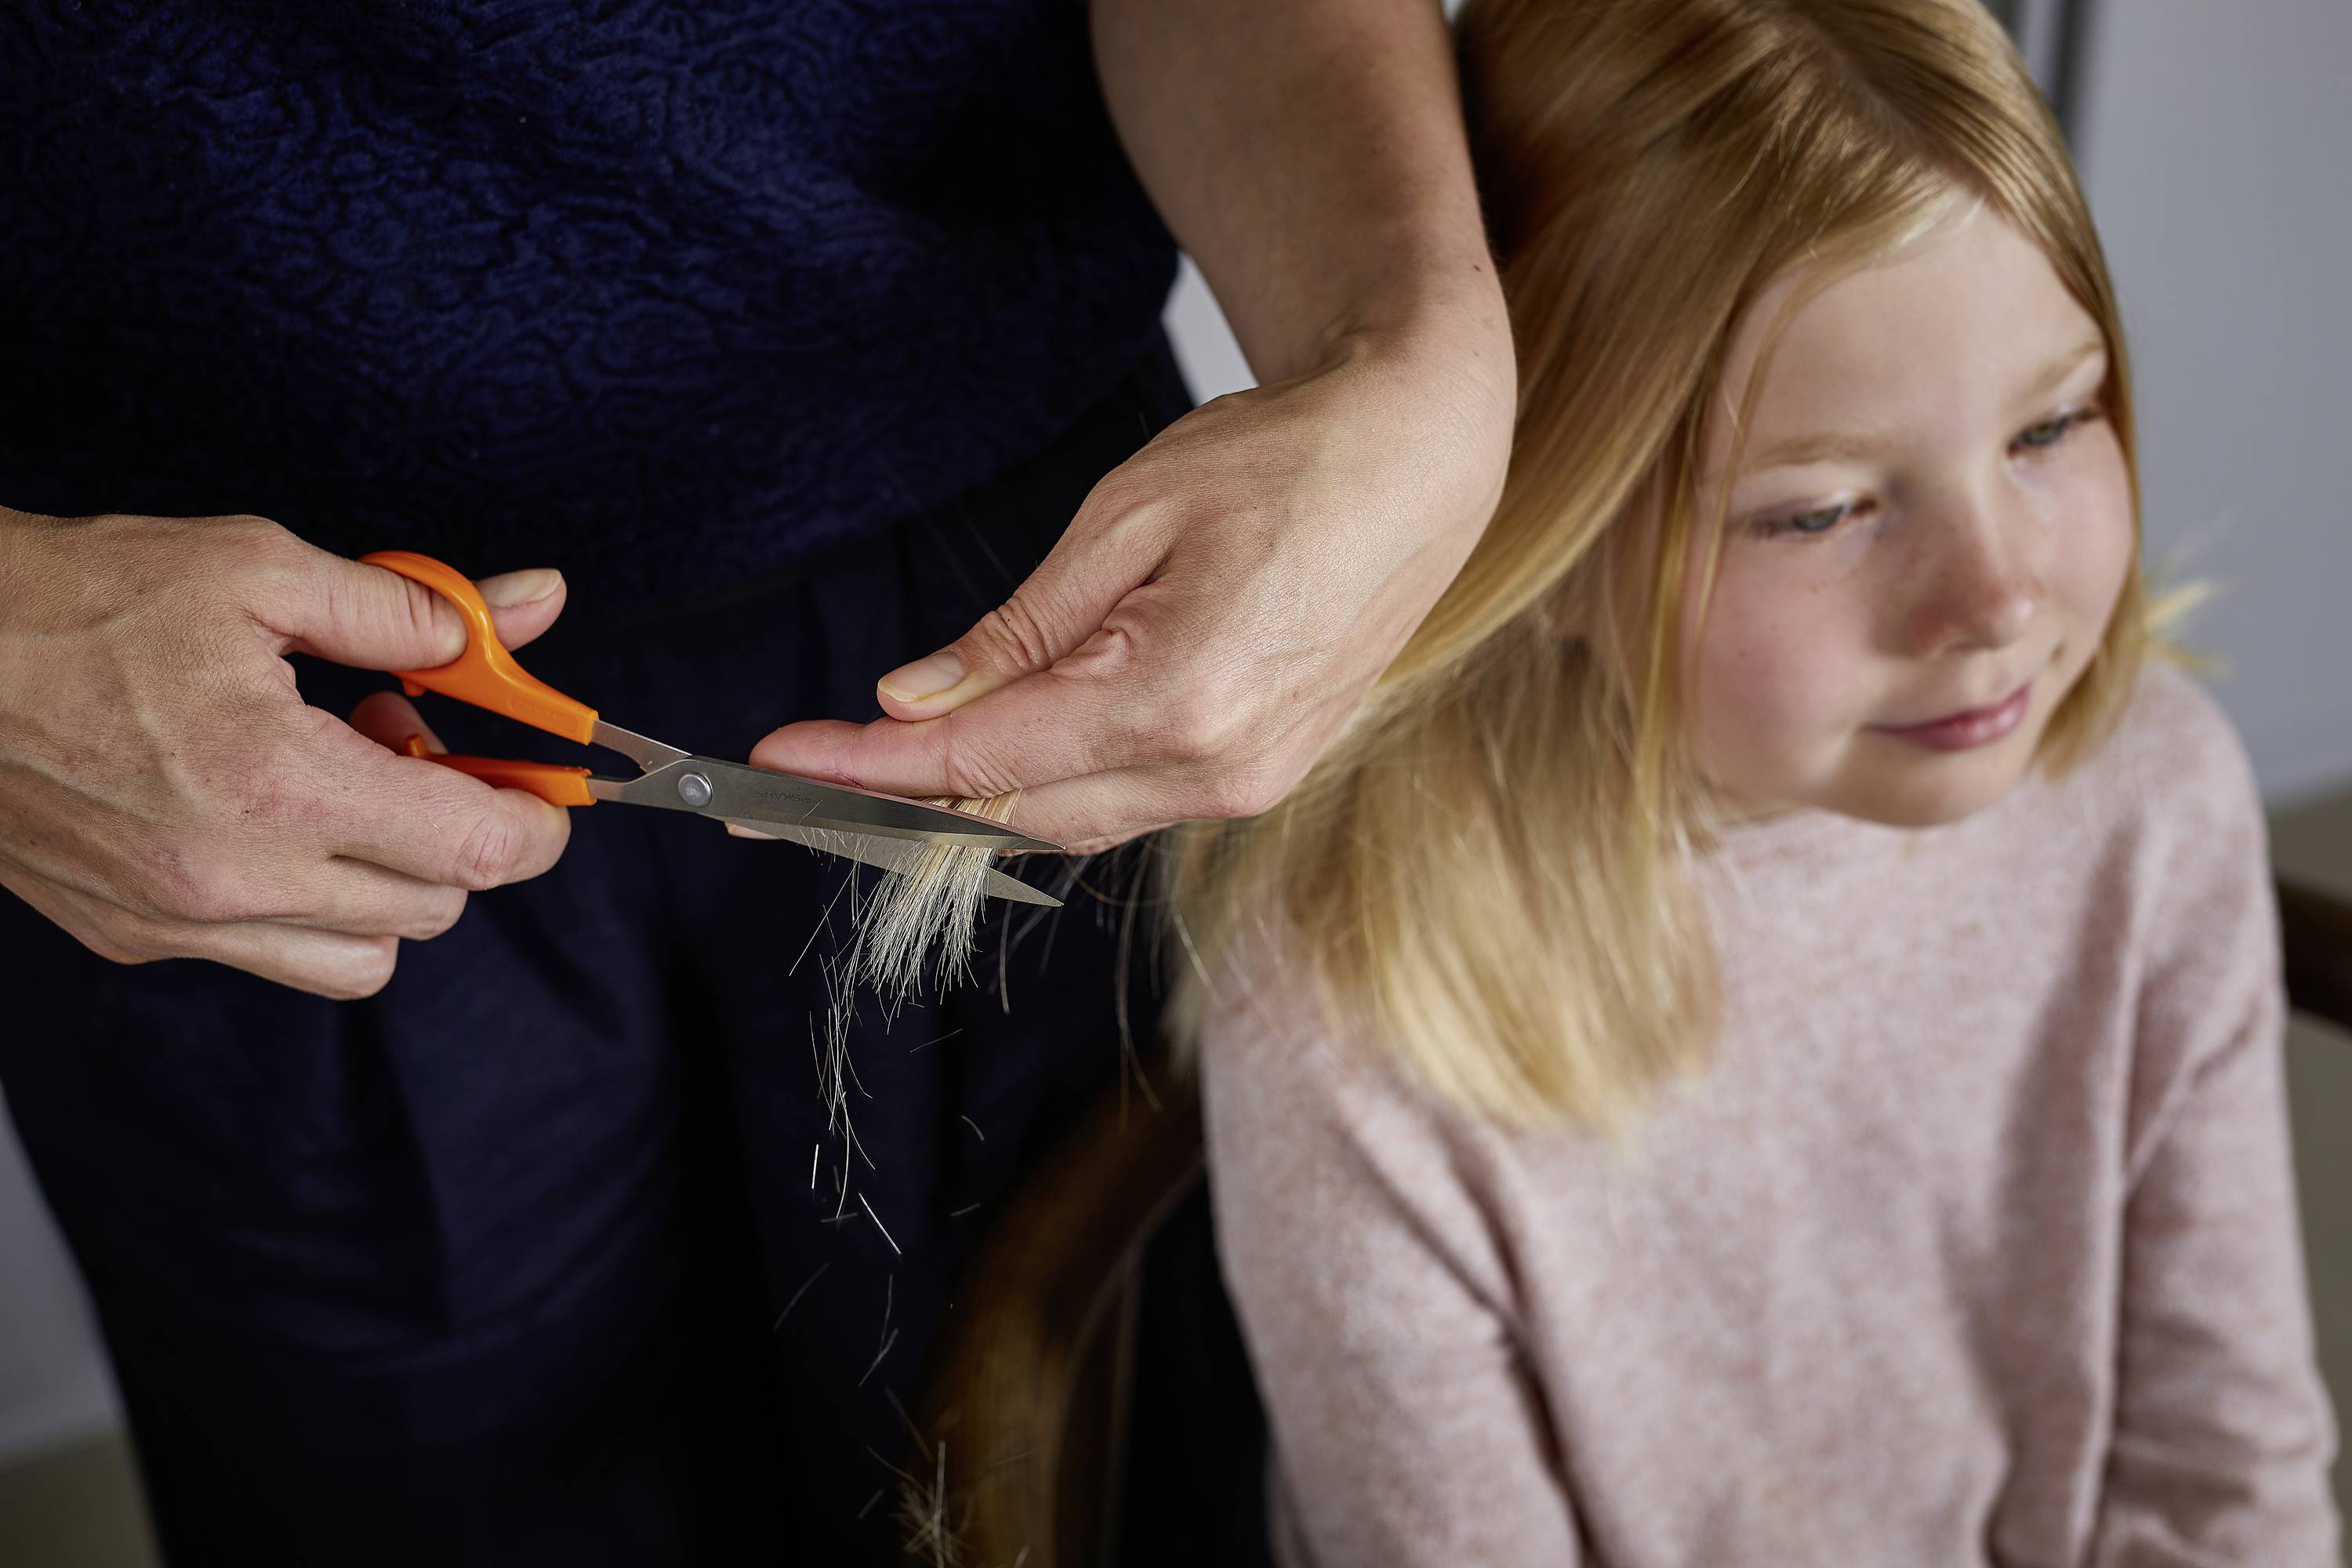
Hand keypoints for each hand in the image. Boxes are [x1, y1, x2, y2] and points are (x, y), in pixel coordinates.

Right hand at [0, 509, 572, 998]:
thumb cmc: (70, 602)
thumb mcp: (255, 569)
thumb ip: (410, 606)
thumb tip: (529, 608)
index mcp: (278, 785)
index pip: (478, 850)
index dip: (540, 817)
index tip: (546, 782)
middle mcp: (234, 879)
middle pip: (438, 904)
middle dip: (459, 829)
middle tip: (412, 738)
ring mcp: (179, 922)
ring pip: (366, 954)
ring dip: (390, 881)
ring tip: (342, 784)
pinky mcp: (133, 937)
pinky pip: (276, 955)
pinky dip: (310, 905)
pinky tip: (272, 817)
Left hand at [747, 330, 1511, 852]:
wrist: (1421, 463)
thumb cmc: (1285, 460)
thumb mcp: (1126, 515)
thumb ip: (1018, 629)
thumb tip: (915, 700)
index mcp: (1177, 698)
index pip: (979, 758)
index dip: (864, 766)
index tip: (773, 763)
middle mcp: (1215, 770)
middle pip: (1014, 814)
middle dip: (895, 797)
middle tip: (794, 775)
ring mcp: (1245, 785)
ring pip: (1065, 820)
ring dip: (969, 796)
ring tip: (872, 763)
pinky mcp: (1258, 777)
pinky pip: (1120, 802)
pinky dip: (1045, 781)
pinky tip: (989, 748)